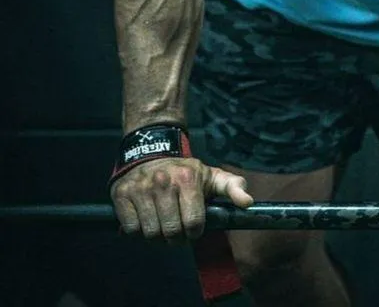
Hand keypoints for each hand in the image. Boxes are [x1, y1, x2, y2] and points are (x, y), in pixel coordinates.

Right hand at [111, 157, 253, 241]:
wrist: (150, 150)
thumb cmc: (184, 171)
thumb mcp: (211, 176)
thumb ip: (232, 187)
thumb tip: (248, 202)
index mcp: (187, 178)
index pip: (194, 225)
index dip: (194, 232)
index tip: (192, 226)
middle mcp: (163, 182)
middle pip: (171, 233)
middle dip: (175, 237)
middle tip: (175, 228)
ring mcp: (140, 188)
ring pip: (150, 234)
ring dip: (156, 236)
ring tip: (160, 223)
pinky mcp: (121, 195)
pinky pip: (130, 230)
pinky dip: (137, 230)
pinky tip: (145, 218)